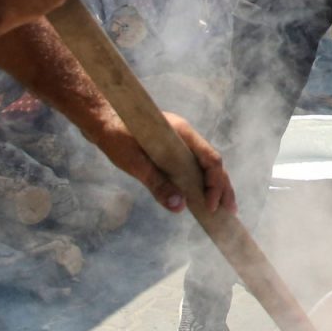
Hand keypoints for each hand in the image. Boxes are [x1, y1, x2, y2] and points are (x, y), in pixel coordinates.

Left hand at [94, 112, 236, 214]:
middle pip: (213, 163)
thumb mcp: (134, 163)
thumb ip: (157, 183)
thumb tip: (180, 207)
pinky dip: (200, 181)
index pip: (210, 159)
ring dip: (214, 186)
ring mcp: (180, 142)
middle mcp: (186, 137)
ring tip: (222, 208)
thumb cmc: (115, 136)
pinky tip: (201, 196)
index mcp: (182, 134)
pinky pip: (192, 166)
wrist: (101, 118)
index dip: (215, 184)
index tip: (211, 206)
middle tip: (231, 212)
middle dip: (223, 188)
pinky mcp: (171, 150)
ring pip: (205, 165)